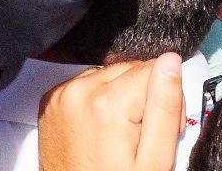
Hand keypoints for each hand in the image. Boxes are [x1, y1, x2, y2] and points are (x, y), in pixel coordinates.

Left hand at [38, 54, 183, 170]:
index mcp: (107, 102)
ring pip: (108, 75)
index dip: (166, 98)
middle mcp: (79, 90)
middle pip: (129, 69)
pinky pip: (85, 84)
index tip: (160, 129)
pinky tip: (98, 130)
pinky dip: (96, 100)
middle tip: (139, 137)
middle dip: (142, 96)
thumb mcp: (154, 160)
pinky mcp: (51, 101)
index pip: (153, 69)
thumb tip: (170, 60)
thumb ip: (165, 107)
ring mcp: (60, 95)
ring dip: (118, 97)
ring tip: (118, 136)